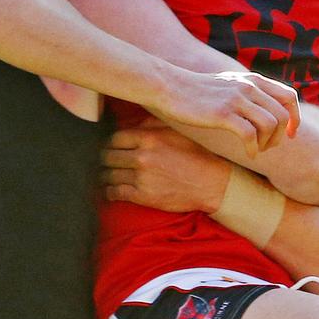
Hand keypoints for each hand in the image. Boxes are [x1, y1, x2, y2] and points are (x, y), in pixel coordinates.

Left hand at [101, 121, 232, 211]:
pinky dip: (110, 191)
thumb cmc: (197, 155)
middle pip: (108, 156)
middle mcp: (142, 156)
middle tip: (105, 160)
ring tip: (106, 175)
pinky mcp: (143, 196)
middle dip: (105, 158)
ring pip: (109, 175)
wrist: (212, 184)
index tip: (111, 146)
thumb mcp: (177, 131)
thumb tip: (133, 122)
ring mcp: (141, 177)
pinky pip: (115, 192)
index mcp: (149, 138)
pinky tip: (111, 190)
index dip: (111, 142)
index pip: (115, 138)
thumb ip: (152, 124)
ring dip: (106, 175)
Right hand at [152, 71, 301, 157]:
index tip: (290, 134)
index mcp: (253, 80)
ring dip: (268, 143)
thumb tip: (267, 112)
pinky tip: (248, 153)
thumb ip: (250, 93)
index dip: (295, 118)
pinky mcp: (222, 114)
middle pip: (283, 115)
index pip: (290, 97)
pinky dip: (253, 148)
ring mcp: (236, 99)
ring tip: (256, 150)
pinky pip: (250, 135)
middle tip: (268, 147)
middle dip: (281, 136)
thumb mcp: (229, 85)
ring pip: (270, 125)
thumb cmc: (198, 92)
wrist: (169, 86)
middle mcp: (249, 87)